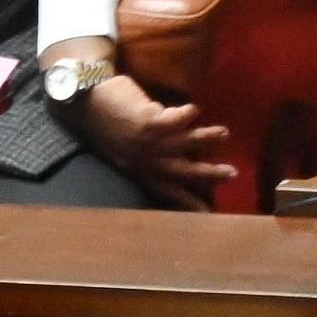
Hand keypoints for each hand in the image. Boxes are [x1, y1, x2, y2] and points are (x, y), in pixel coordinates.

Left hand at [73, 69, 238, 206]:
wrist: (85, 103)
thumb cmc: (106, 122)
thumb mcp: (125, 148)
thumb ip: (149, 153)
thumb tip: (177, 151)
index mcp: (140, 170)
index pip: (169, 191)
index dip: (189, 202)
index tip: (209, 213)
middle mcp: (146, 161)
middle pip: (182, 171)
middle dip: (207, 174)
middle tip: (231, 174)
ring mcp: (146, 142)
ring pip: (182, 144)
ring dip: (204, 139)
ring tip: (224, 133)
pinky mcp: (146, 121)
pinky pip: (172, 121)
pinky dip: (185, 115)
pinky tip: (195, 109)